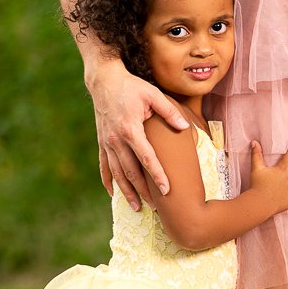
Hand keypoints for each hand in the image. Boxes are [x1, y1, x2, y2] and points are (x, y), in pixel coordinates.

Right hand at [85, 55, 189, 210]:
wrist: (104, 81)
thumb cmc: (131, 87)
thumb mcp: (153, 94)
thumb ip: (169, 112)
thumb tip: (186, 128)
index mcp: (130, 129)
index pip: (146, 158)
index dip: (157, 175)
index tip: (166, 190)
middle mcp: (116, 139)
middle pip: (131, 171)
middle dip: (144, 191)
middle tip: (156, 207)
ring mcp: (107, 142)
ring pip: (117, 173)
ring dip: (127, 192)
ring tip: (138, 207)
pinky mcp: (101, 142)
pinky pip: (104, 166)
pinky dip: (108, 181)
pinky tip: (114, 193)